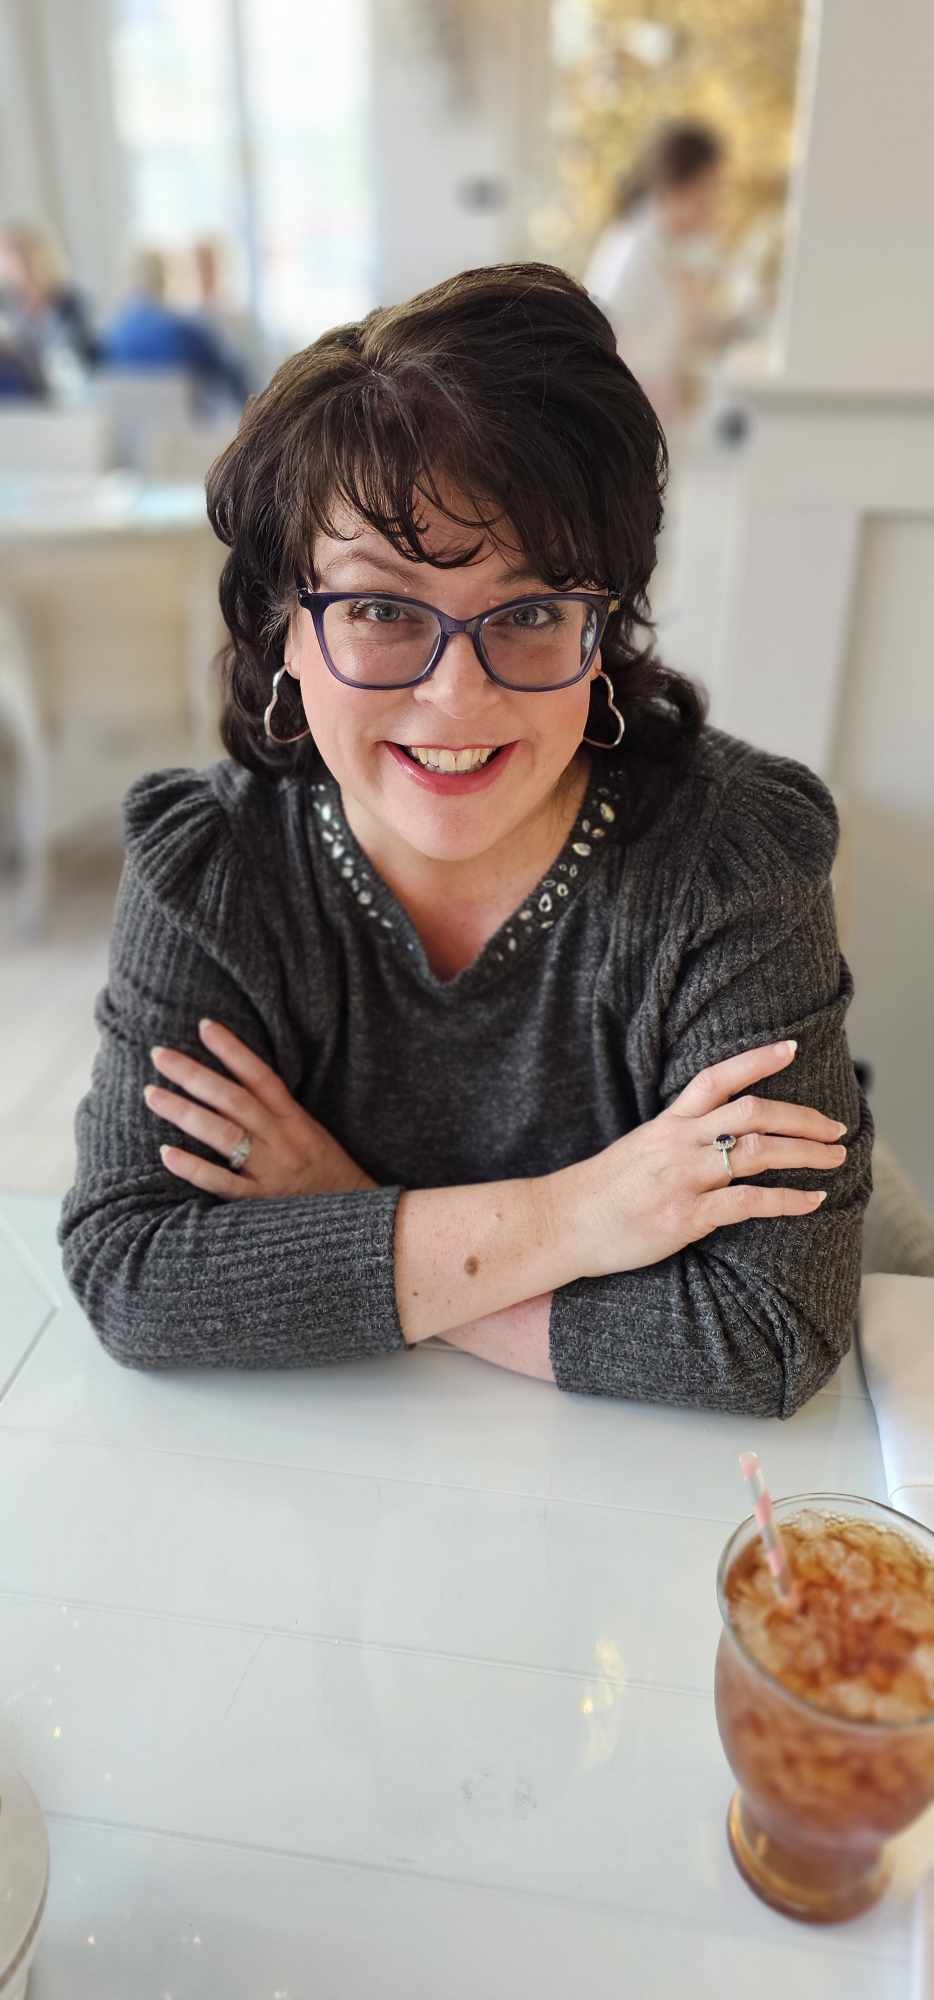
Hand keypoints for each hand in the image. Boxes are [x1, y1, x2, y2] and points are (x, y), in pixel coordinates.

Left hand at [144, 1018, 377, 1199]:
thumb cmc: (330, 1177)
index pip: (261, 1076)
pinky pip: (222, 1182)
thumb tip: (238, 1089)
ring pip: (223, 1134)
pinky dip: (193, 1168)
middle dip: (193, 1074)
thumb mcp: (312, 1136)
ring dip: (184, 1112)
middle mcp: (282, 1140)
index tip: (204, 1026)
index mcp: (296, 1121)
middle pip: (233, 1099)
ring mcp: (271, 1171)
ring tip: (152, 1094)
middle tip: (159, 1055)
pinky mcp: (261, 1203)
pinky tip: (166, 1154)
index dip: (233, 1050)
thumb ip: (278, 1115)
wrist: (360, 1222)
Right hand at [559, 1040, 847, 1280]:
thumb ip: (676, 1140)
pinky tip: (812, 1201)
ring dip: (805, 1154)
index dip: (756, 1059)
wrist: (560, 1223)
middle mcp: (679, 1144)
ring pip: (757, 1153)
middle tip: (836, 1128)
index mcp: (667, 1124)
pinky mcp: (687, 1217)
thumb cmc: (599, 1192)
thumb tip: (712, 1138)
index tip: (791, 1047)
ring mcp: (684, 1179)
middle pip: (753, 1113)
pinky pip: (749, 1203)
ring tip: (834, 1159)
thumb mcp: (637, 1150)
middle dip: (802, 1118)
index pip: (716, 1078)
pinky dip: (787, 1201)